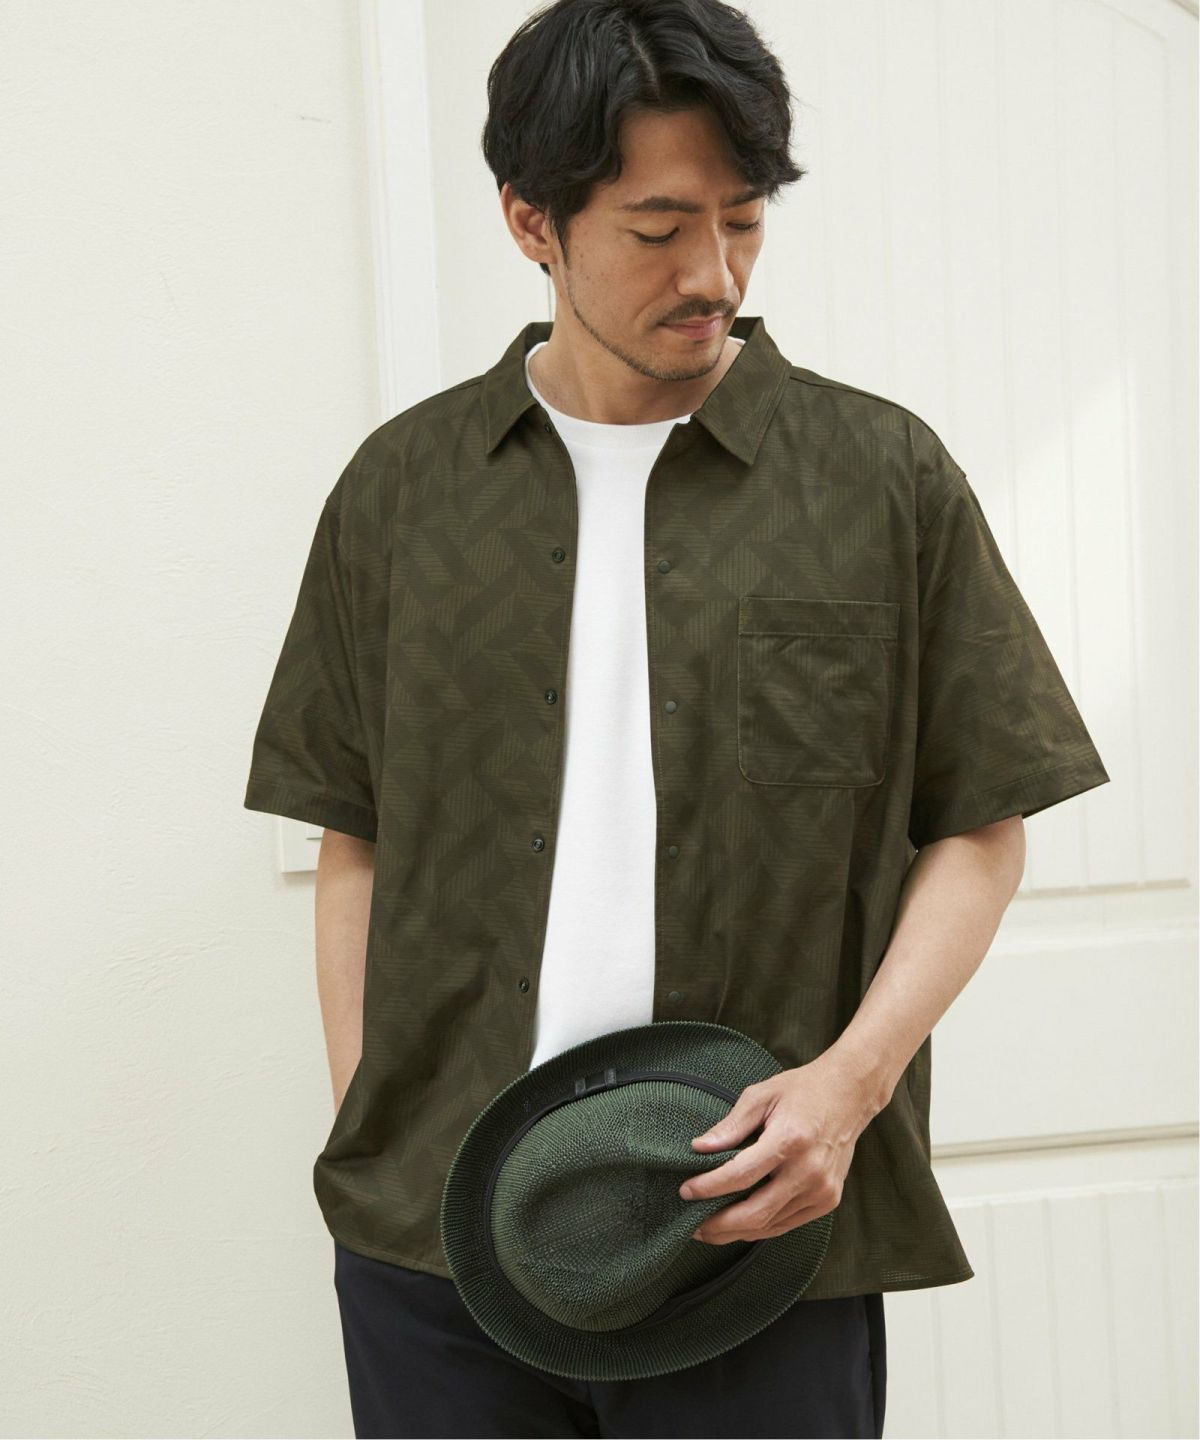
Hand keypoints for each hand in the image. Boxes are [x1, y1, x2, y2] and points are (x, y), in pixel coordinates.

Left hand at [678, 1052, 877, 1244]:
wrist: (849, 1095)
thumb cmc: (801, 1091)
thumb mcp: (761, 1095)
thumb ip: (731, 1125)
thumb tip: (699, 1148)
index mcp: (790, 1140)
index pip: (741, 1175)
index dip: (709, 1187)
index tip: (686, 1191)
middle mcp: (809, 1170)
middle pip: (756, 1212)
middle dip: (719, 1224)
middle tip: (692, 1224)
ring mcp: (821, 1190)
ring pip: (770, 1225)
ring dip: (736, 1232)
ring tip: (708, 1229)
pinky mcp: (827, 1201)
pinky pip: (787, 1224)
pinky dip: (760, 1228)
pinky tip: (739, 1226)